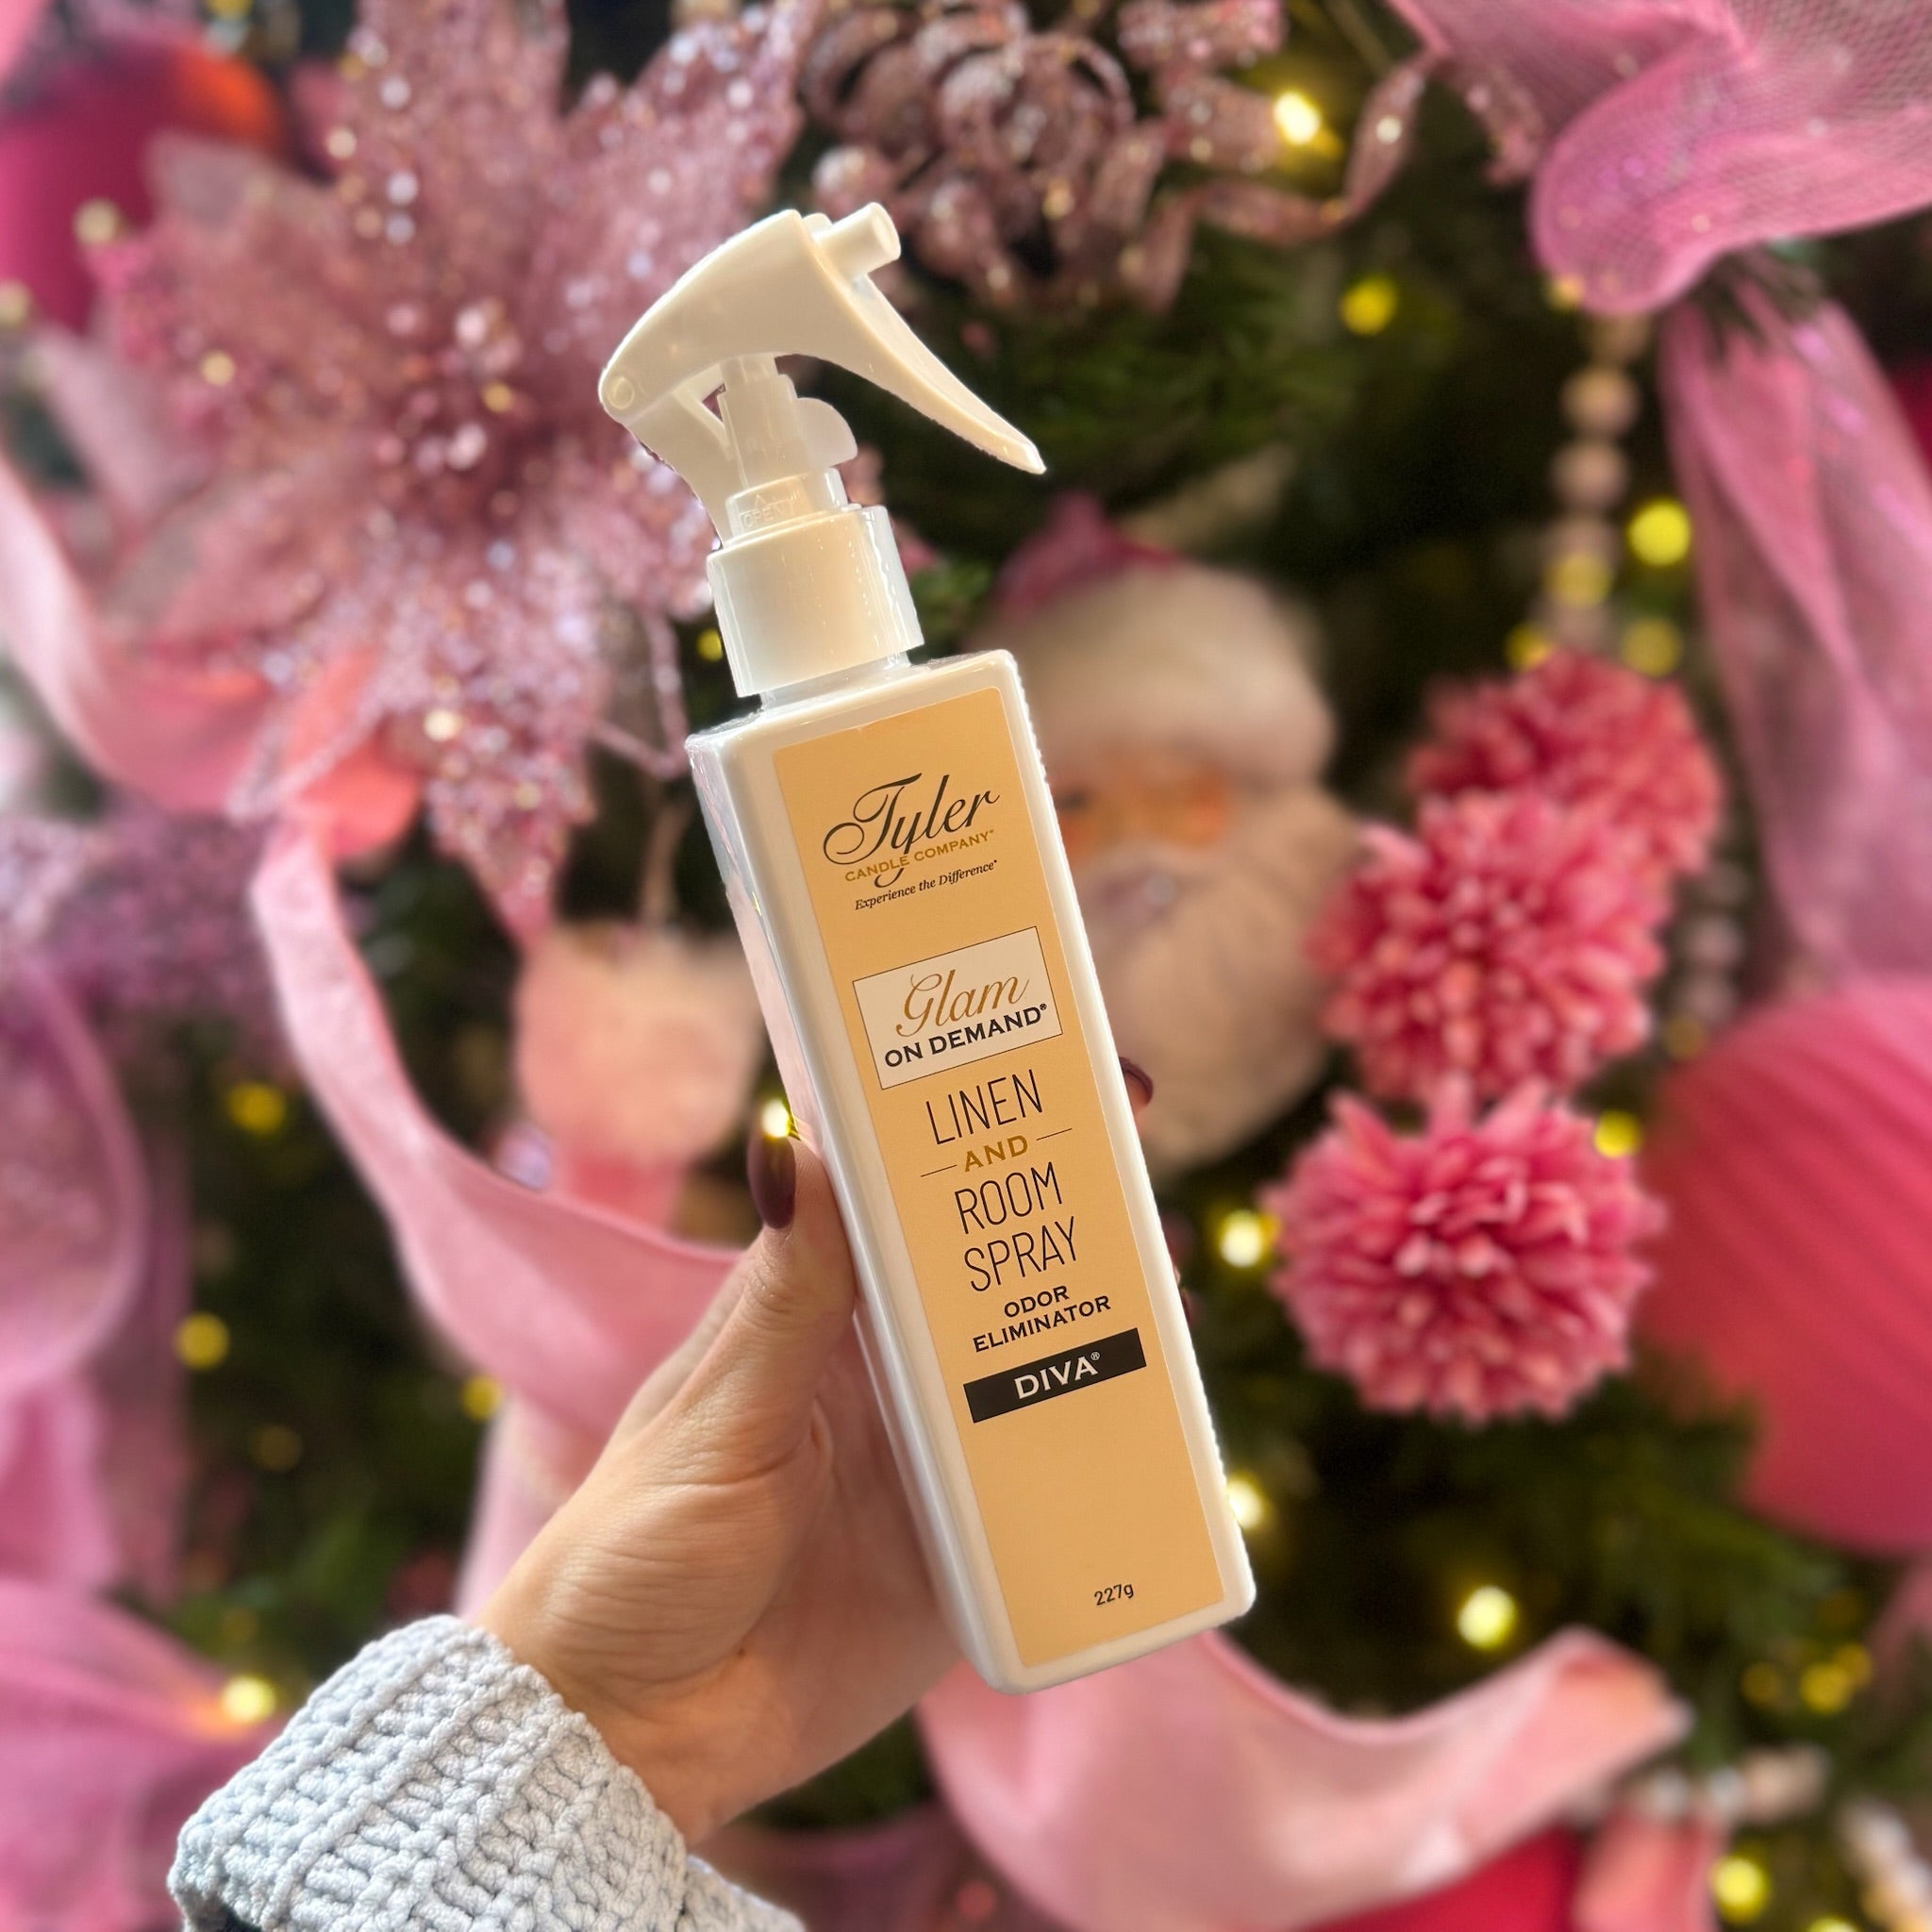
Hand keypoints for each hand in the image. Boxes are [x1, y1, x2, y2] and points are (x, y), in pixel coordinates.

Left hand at [478, 1059, 1156, 1842]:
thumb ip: (777, 1304)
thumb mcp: (712, 1423)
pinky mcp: (963, 1561)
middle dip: (1058, 1218)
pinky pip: (1049, 1499)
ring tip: (1167, 1272)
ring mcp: (927, 1469)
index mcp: (806, 1323)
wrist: (625, 1735)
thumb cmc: (628, 1556)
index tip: (1033, 1072)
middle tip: (1135, 1161)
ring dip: (1098, 1325)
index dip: (961, 1138)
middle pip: (983, 1280)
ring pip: (1031, 1374)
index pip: (895, 1205)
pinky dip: (1107, 1463)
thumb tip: (786, 1141)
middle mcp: (878, 1381)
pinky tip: (1165, 1424)